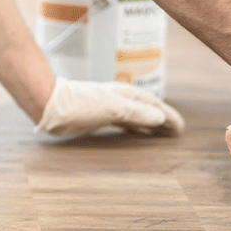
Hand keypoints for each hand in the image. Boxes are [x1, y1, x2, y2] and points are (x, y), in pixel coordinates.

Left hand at [36, 77, 183, 136]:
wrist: (50, 105)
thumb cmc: (79, 105)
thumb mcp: (112, 109)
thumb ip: (136, 112)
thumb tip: (159, 117)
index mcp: (125, 95)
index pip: (153, 106)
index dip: (168, 116)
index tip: (180, 128)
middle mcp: (120, 100)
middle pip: (147, 110)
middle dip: (162, 120)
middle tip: (177, 131)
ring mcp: (109, 108)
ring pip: (136, 117)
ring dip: (150, 125)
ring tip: (162, 134)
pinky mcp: (98, 117)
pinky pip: (124, 123)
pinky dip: (134, 129)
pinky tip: (135, 135)